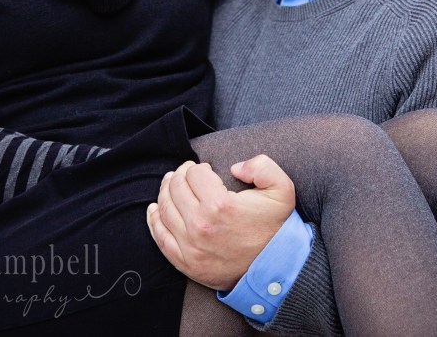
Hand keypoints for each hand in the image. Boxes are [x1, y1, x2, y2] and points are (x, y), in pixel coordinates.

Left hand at [146, 155, 295, 290]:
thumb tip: (235, 167)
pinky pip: (160, 236)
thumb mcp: (282, 190)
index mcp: (220, 205)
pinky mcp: (186, 263)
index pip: (194, 173)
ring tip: (171, 185)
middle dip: (179, 175)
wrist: (275, 270)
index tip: (204, 169)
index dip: (198, 166)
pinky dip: (154, 219)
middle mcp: (200, 225)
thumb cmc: (276, 228)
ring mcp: (190, 246)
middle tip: (186, 173)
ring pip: (164, 208)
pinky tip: (155, 208)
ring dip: (165, 191)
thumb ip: (262, 166)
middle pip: (175, 187)